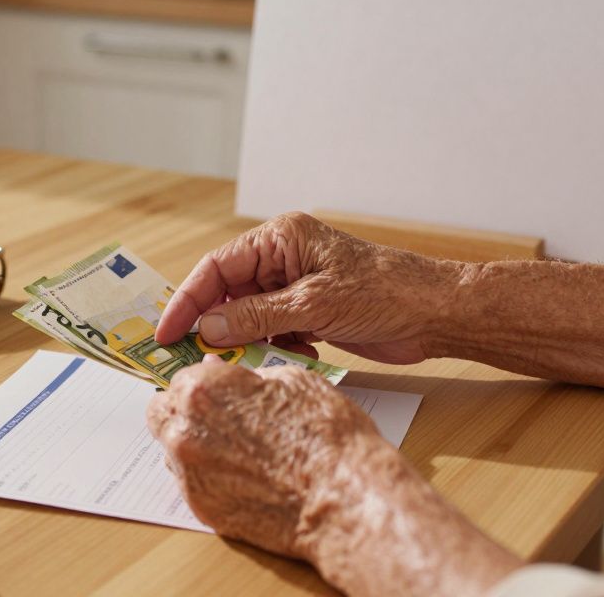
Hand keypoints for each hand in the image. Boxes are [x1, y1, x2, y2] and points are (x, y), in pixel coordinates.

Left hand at [146, 360, 521, 595]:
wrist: (345, 498)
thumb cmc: (327, 435)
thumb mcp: (292, 381)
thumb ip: (244, 378)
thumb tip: (220, 374)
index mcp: (202, 391)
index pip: (180, 378)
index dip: (202, 382)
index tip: (215, 388)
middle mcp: (186, 432)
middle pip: (164, 414)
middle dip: (186, 411)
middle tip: (219, 415)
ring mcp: (191, 476)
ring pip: (176, 451)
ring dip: (198, 443)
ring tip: (240, 448)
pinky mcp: (204, 512)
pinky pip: (195, 485)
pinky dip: (213, 477)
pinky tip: (247, 476)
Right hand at [155, 212, 464, 364]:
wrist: (436, 313)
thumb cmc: (385, 293)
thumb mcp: (313, 306)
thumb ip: (255, 316)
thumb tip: (206, 328)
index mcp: (280, 239)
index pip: (217, 268)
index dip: (187, 301)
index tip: (166, 333)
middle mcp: (283, 258)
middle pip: (228, 293)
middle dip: (214, 326)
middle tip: (191, 359)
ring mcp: (296, 286)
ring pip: (249, 317)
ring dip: (246, 342)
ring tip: (244, 364)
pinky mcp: (310, 311)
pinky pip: (273, 331)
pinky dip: (273, 348)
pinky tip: (287, 359)